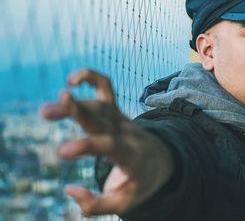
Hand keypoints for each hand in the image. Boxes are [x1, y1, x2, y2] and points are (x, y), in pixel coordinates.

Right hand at [40, 69, 173, 215]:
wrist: (163, 160)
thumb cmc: (142, 183)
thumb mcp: (125, 203)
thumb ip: (96, 204)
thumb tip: (68, 190)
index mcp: (133, 156)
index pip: (111, 146)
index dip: (87, 145)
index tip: (63, 151)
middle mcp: (127, 133)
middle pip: (102, 118)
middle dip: (77, 112)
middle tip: (47, 111)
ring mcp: (122, 119)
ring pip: (98, 104)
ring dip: (72, 104)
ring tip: (45, 112)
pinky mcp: (116, 111)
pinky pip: (106, 88)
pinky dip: (91, 77)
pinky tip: (72, 80)